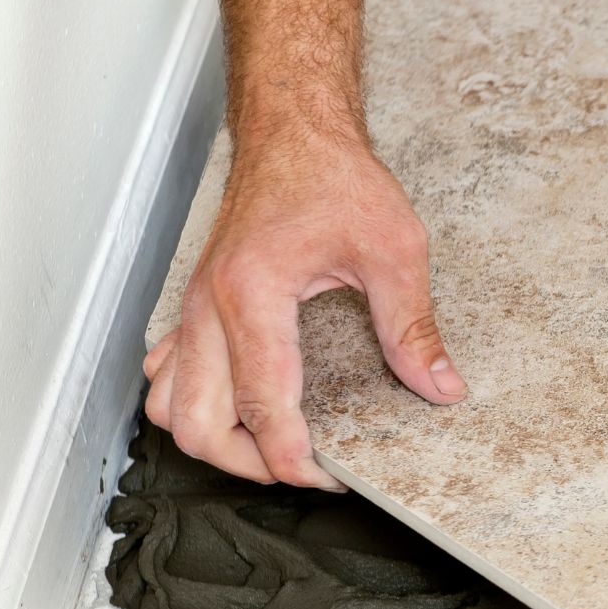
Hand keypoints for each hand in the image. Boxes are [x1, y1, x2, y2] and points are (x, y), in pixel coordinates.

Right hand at [144, 136, 466, 488]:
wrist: (292, 131)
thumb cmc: (334, 176)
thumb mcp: (395, 247)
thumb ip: (413, 325)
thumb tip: (439, 386)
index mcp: (253, 294)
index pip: (261, 405)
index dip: (293, 458)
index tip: (329, 477)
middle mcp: (207, 307)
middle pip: (198, 424)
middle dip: (248, 464)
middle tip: (303, 468)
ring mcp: (191, 308)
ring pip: (167, 407)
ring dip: (214, 440)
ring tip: (271, 446)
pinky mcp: (191, 306)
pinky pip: (167, 374)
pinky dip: (194, 405)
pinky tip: (240, 408)